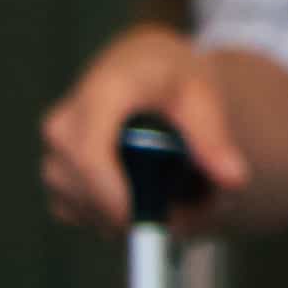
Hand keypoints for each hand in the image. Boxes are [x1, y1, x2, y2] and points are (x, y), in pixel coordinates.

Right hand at [34, 24, 261, 235]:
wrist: (139, 66)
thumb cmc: (171, 78)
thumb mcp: (202, 96)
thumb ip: (215, 138)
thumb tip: (234, 180)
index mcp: (101, 93)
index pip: (91, 154)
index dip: (116, 196)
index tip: (155, 221)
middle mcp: (64, 122)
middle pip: (87, 191)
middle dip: (137, 213)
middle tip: (187, 212)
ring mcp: (54, 152)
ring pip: (84, 209)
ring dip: (128, 218)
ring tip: (172, 196)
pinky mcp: (55, 176)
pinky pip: (80, 214)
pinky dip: (113, 218)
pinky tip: (143, 196)